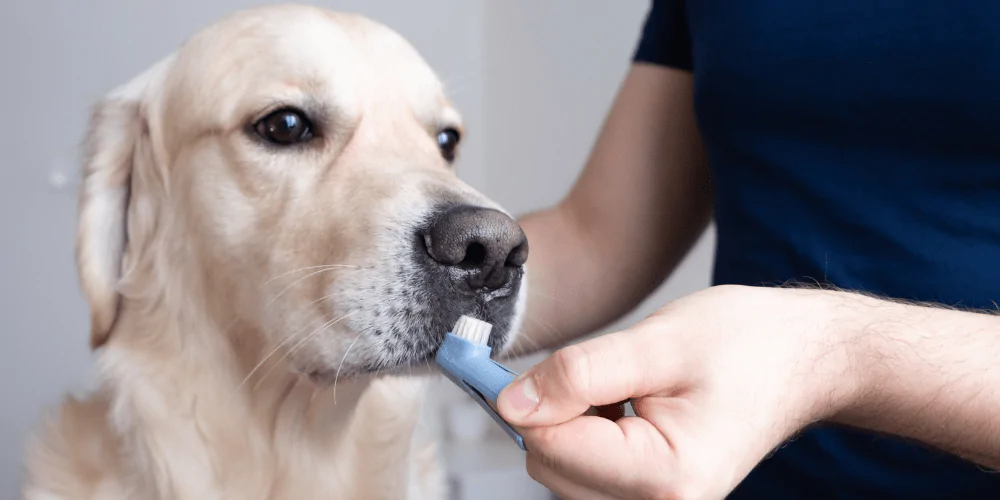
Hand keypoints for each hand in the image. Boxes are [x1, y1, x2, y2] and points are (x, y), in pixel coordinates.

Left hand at [497, 285, 865, 498]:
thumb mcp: (658, 343)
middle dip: (550, 409)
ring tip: (623, 382)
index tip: (490, 364)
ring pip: (562, 468)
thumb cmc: (748, 344)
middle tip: (590, 363)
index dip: (523, 399)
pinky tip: (622, 401)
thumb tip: (510, 402)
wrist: (804, 359)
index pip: (550, 446)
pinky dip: (586, 429)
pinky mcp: (652, 495)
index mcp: (665, 477)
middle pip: (549, 464)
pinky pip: (586, 468)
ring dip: (570, 418)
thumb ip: (580, 374)